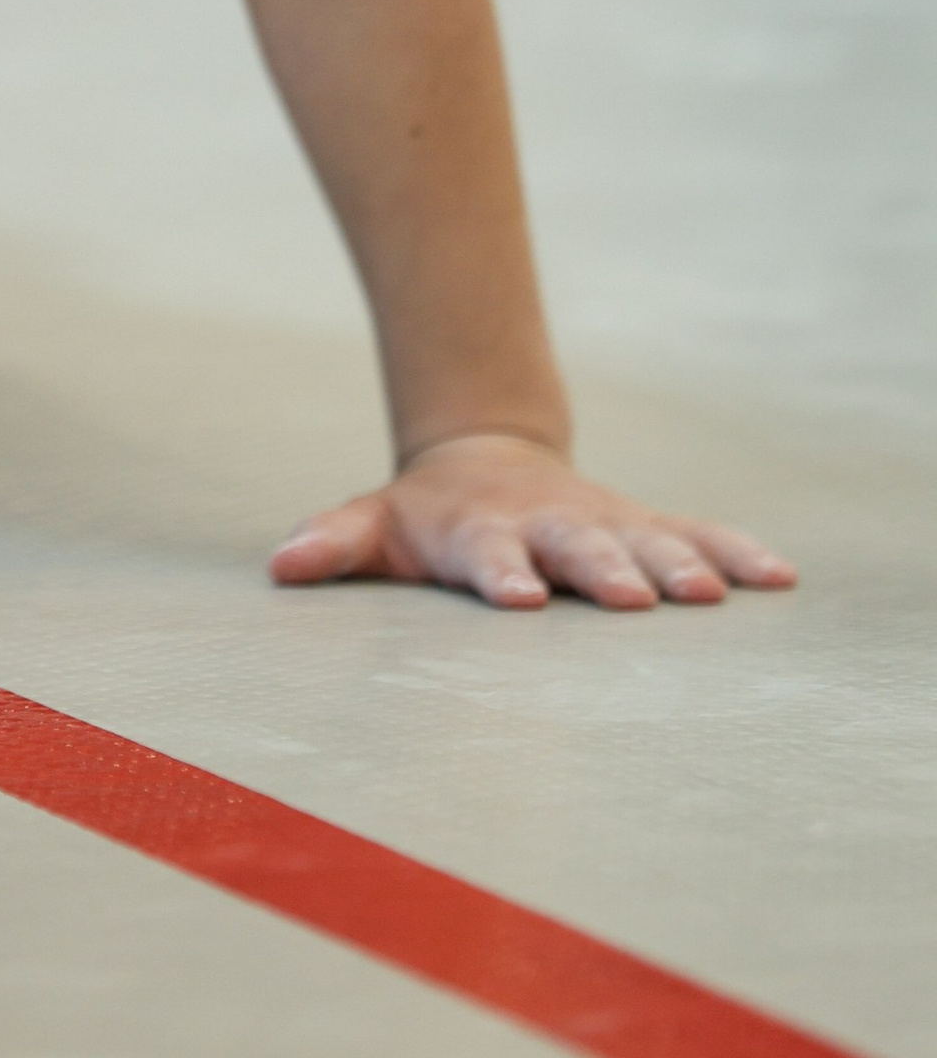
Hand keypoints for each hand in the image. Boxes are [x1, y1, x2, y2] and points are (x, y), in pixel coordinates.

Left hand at [272, 434, 796, 610]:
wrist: (485, 455)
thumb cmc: (427, 515)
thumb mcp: (376, 524)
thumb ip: (334, 543)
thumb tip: (279, 564)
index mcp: (480, 531)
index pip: (488, 555)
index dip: (501, 574)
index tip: (519, 600)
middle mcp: (548, 526)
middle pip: (578, 550)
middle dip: (605, 573)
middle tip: (635, 602)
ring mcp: (603, 524)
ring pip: (646, 543)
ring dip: (678, 567)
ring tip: (708, 597)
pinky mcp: (648, 526)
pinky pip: (699, 536)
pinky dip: (736, 553)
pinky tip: (778, 578)